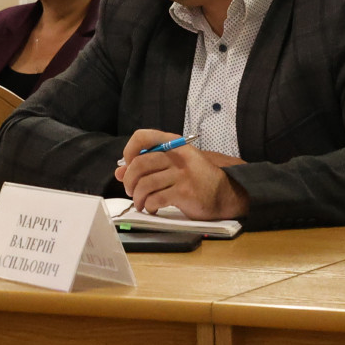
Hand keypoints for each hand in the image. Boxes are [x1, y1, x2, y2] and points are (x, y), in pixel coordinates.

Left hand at [115, 129, 248, 219]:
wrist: (225, 193)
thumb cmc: (197, 178)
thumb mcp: (175, 166)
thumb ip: (149, 166)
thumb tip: (120, 172)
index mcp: (175, 145)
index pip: (143, 136)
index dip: (129, 150)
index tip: (128, 164)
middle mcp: (178, 156)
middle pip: (139, 164)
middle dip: (129, 181)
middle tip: (131, 190)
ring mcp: (182, 174)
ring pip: (145, 185)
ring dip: (138, 198)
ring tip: (142, 203)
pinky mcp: (184, 192)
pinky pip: (156, 199)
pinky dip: (150, 206)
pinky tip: (153, 208)